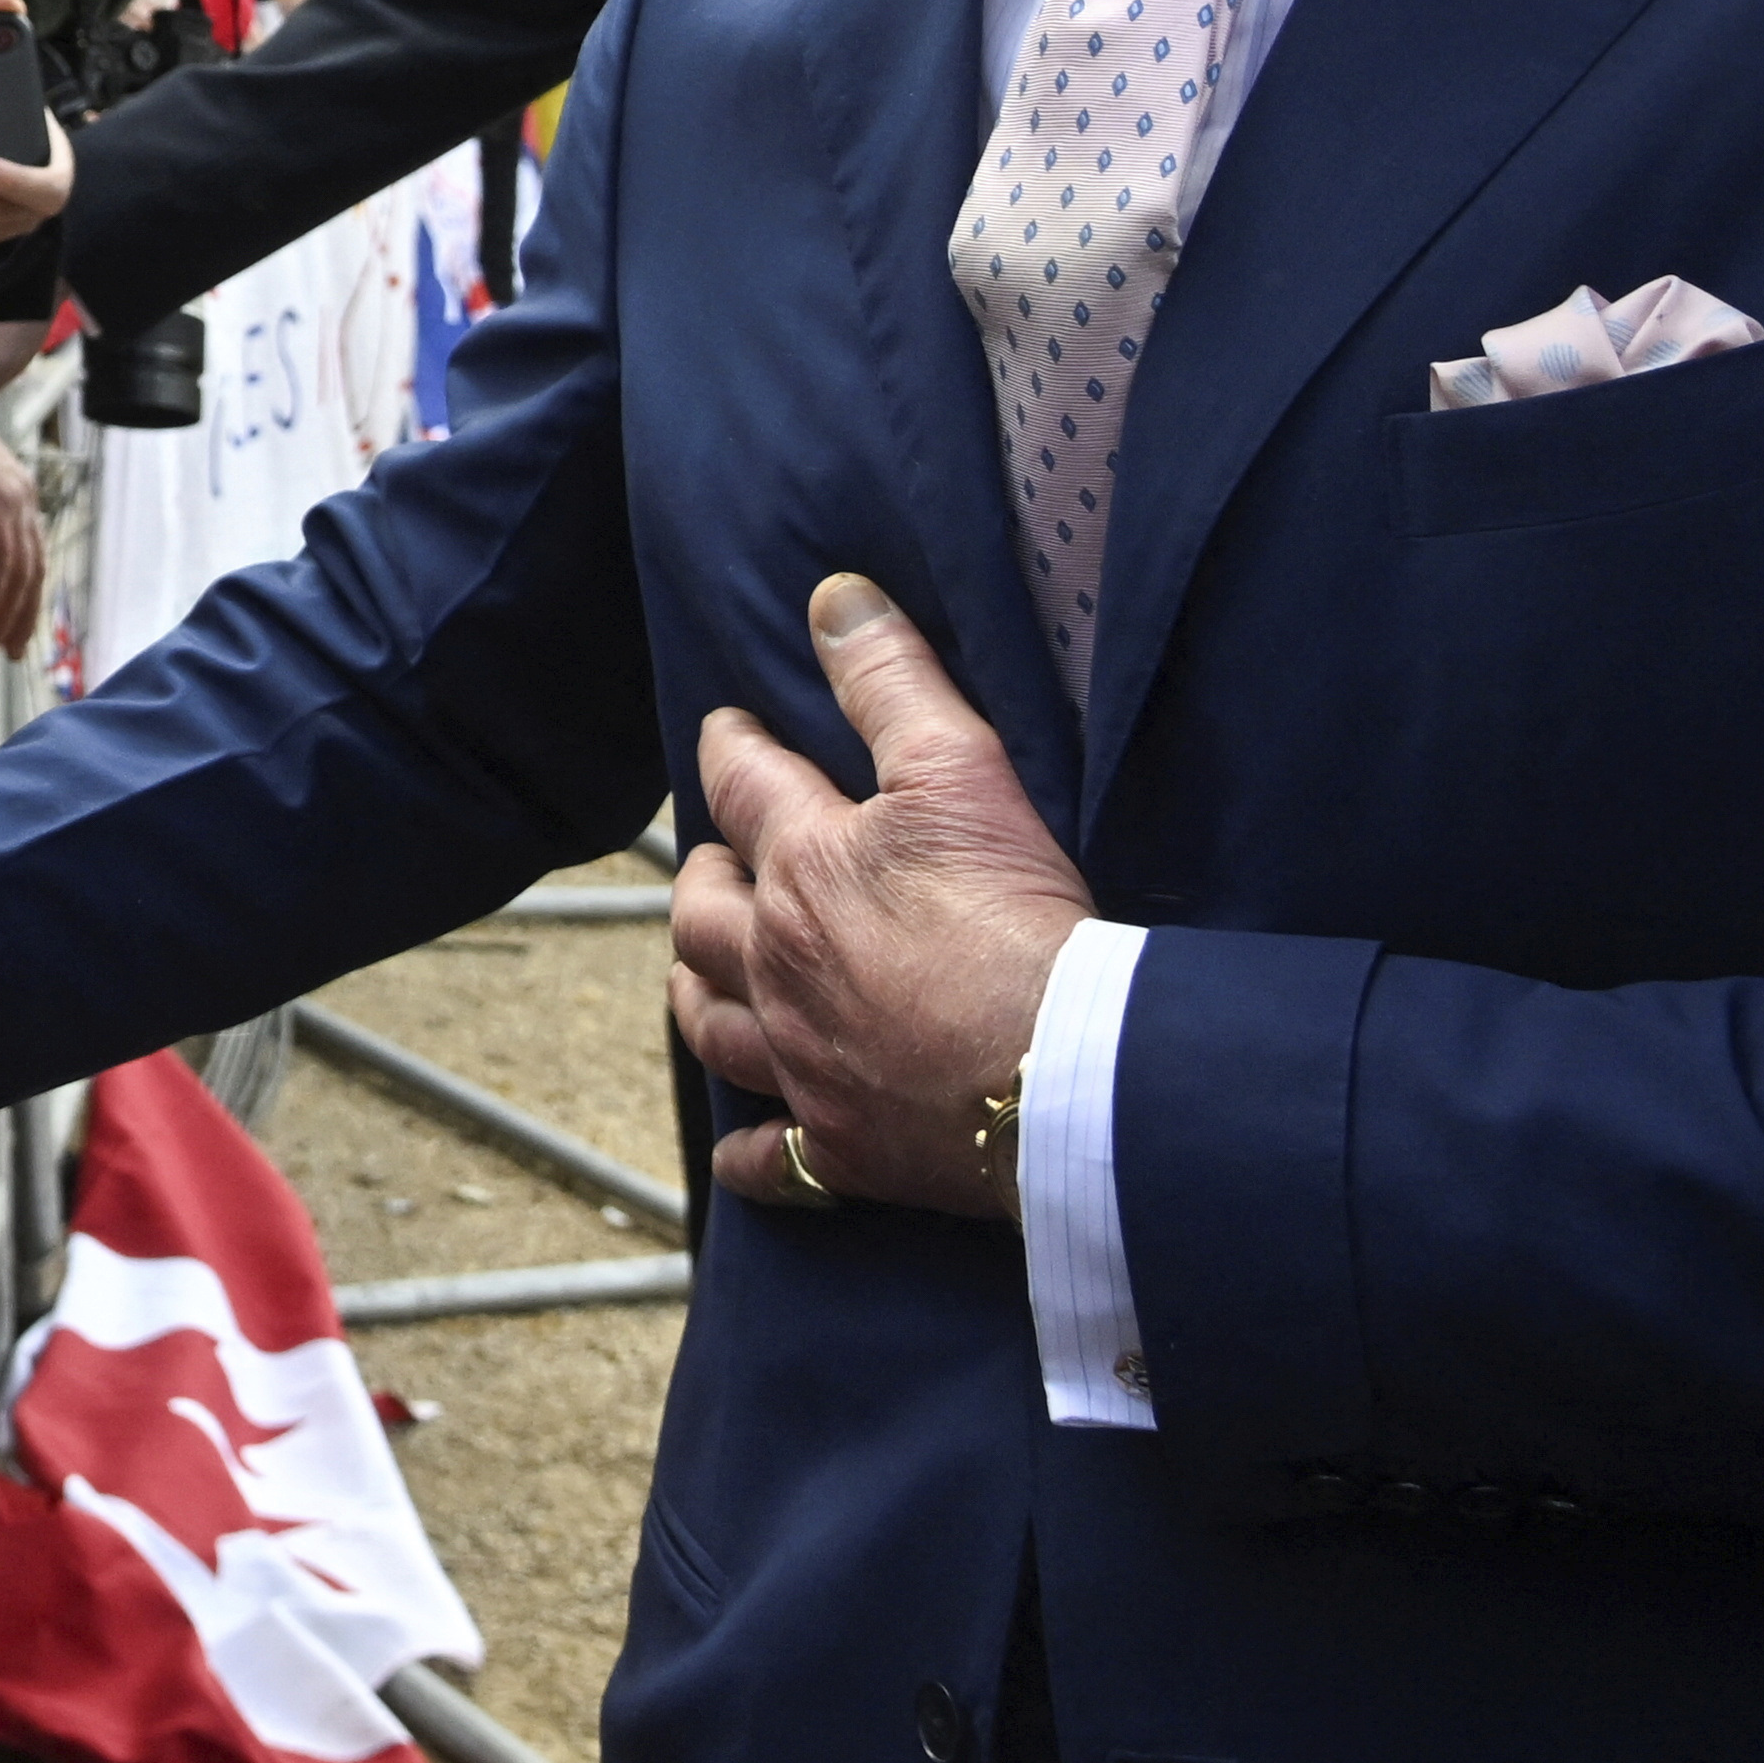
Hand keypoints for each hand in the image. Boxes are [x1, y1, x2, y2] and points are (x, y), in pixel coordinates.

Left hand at [673, 575, 1094, 1219]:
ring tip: (701, 973)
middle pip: (701, 915)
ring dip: (699, 992)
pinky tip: (751, 1148)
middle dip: (700, 877)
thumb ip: (892, 681)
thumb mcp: (961, 770)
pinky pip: (766, 1162)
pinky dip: (752, 1151)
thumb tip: (834, 600)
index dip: (730, 748)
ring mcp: (801, 1063)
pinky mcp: (837, 1149)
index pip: (742, 784)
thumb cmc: (1017, 920)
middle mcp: (780, 966)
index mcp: (807, 867)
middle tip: (713, 860)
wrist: (1063, 1078)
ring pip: (712, 1027)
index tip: (725, 731)